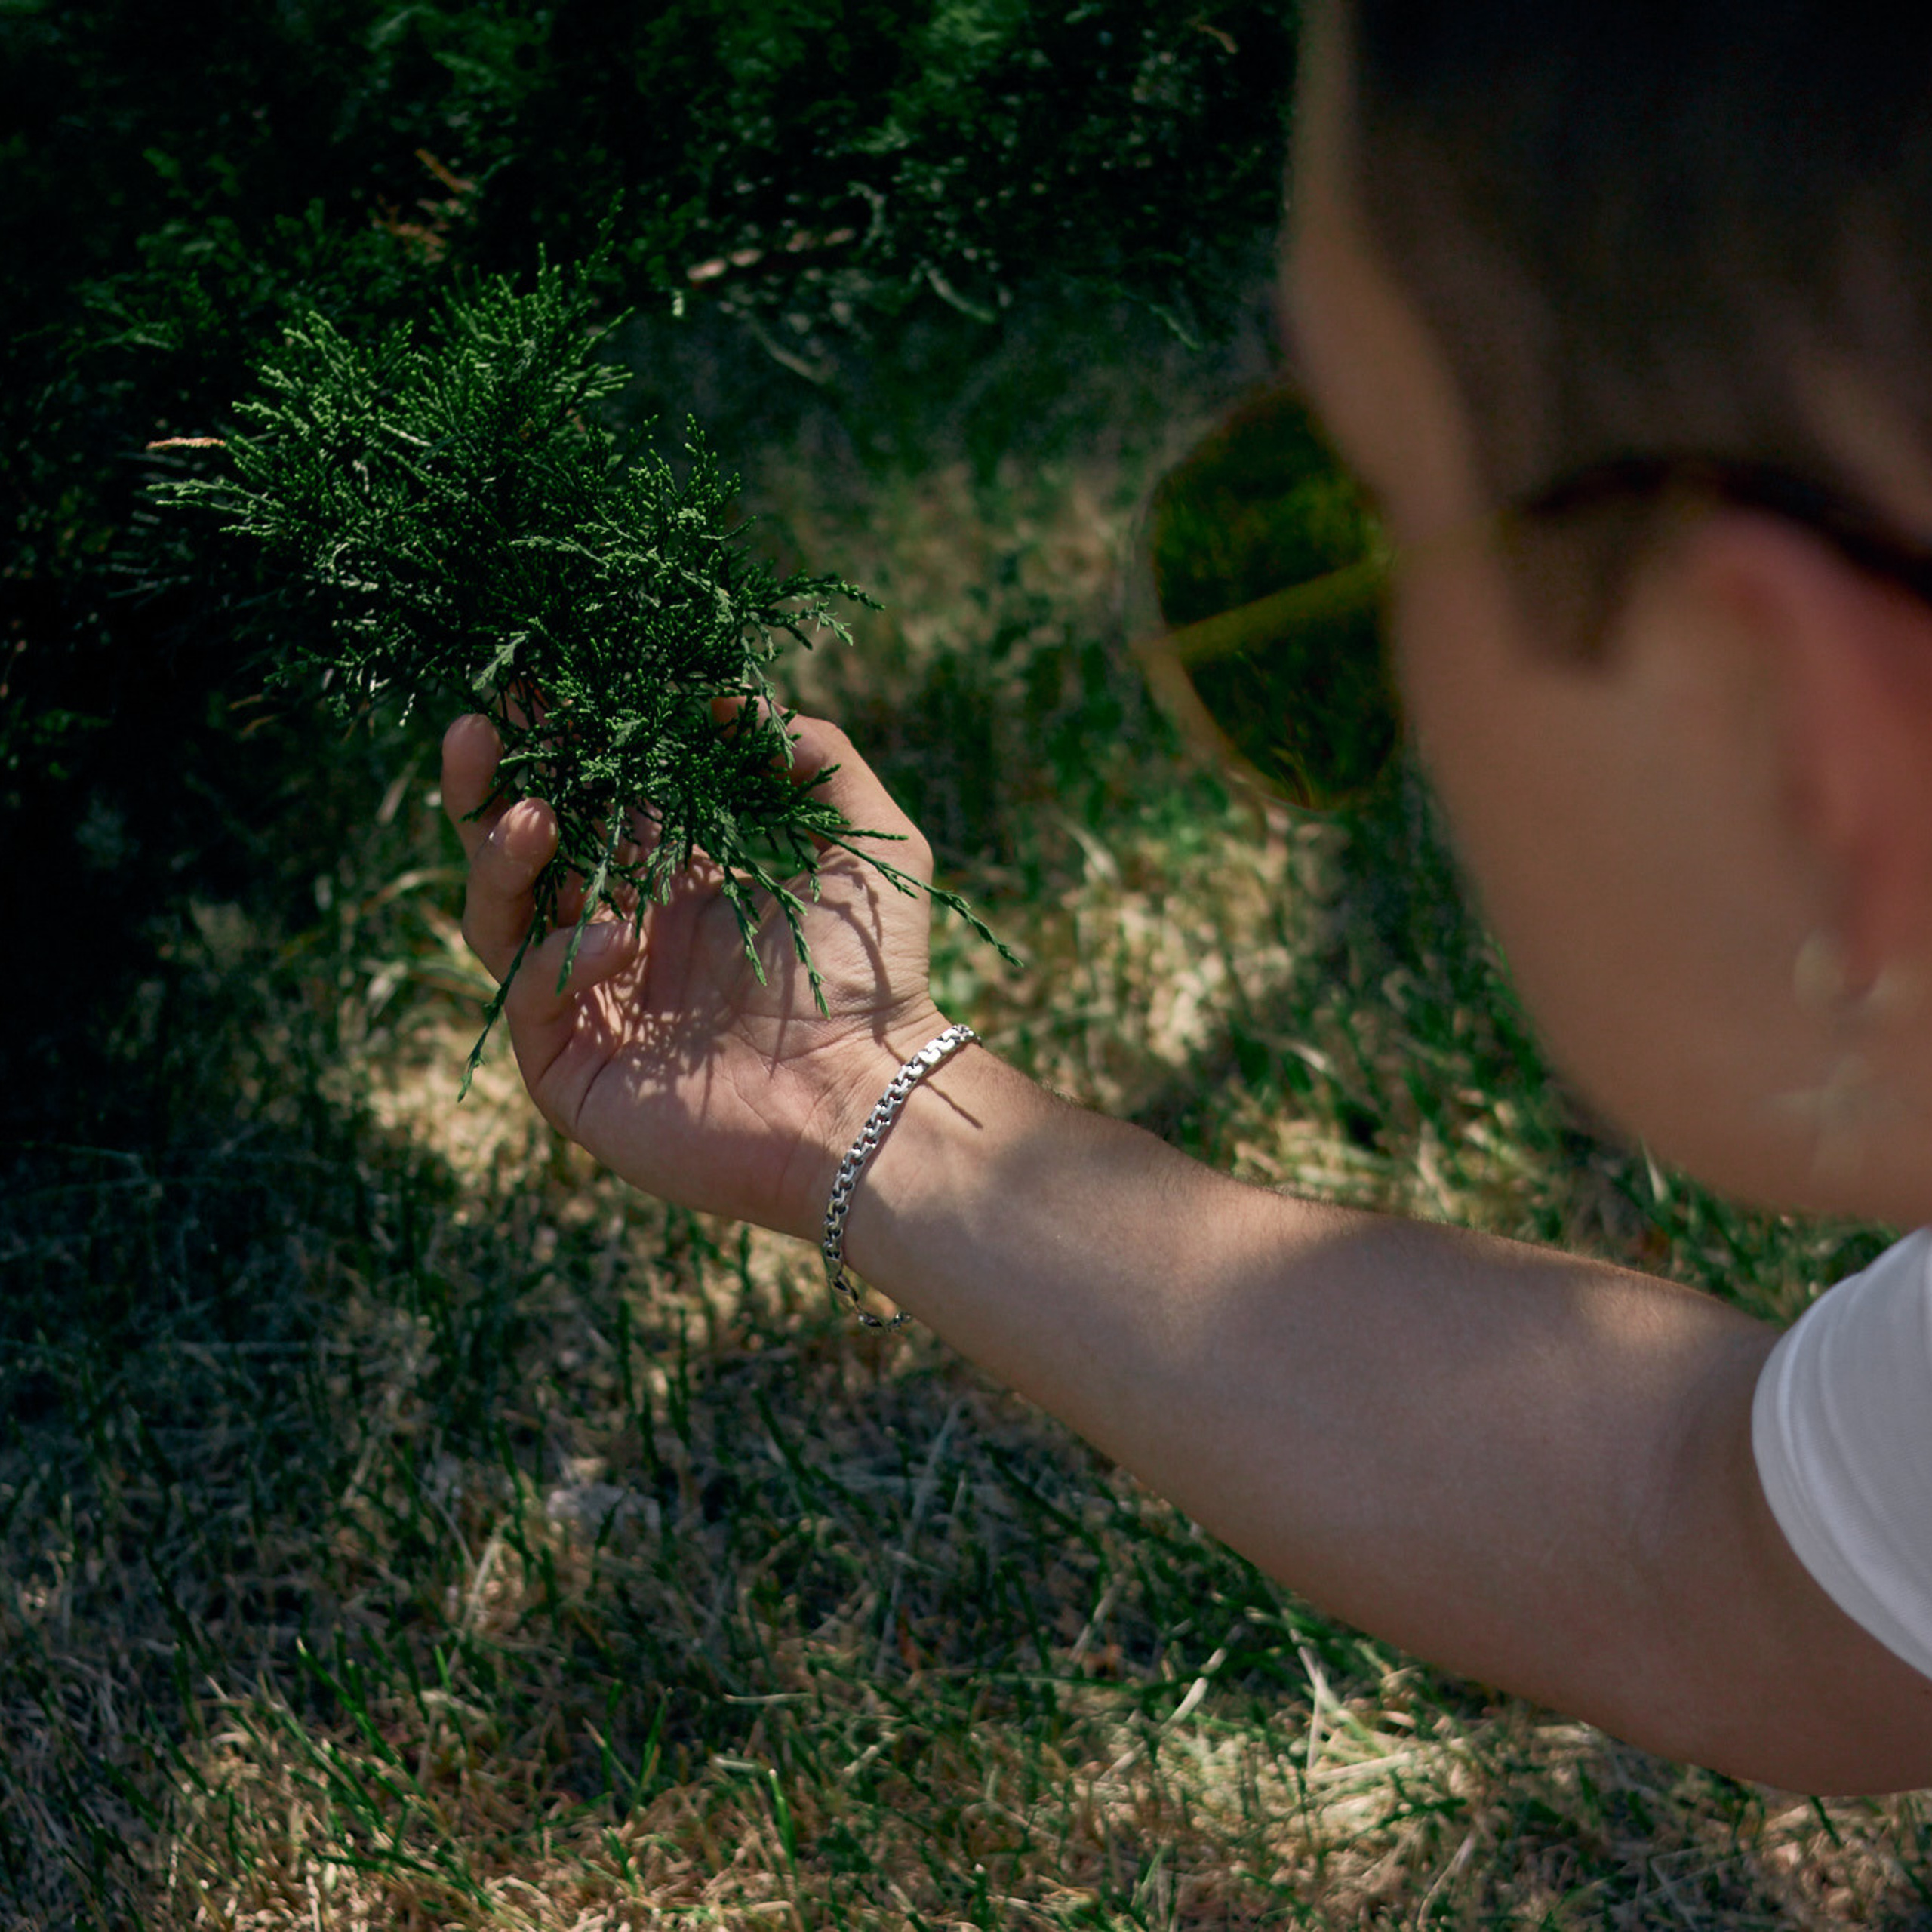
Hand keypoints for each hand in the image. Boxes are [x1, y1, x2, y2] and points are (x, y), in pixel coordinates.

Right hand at [442, 710, 951, 1240]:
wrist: (868, 1099)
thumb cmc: (876, 975)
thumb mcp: (869, 840)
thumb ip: (815, 755)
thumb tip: (732, 695)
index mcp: (679, 881)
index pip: (594, 799)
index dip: (563, 742)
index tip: (537, 678)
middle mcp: (622, 934)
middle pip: (523, 851)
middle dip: (492, 785)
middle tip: (481, 724)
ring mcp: (592, 1003)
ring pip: (499, 919)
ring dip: (501, 860)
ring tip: (529, 815)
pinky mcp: (572, 1069)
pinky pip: (528, 999)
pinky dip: (558, 958)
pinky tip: (617, 938)